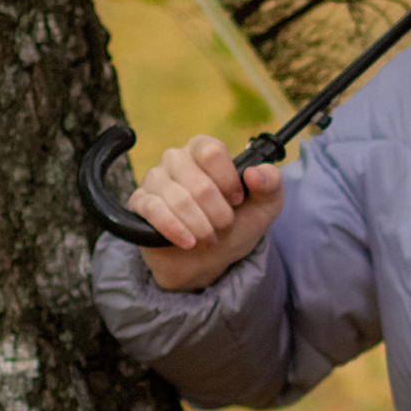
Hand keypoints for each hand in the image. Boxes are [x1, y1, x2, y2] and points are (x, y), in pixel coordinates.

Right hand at [130, 132, 284, 290]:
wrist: (208, 260)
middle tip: (224, 227)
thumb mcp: (264, 206)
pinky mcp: (140, 203)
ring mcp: (155, 180)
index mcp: (204, 150)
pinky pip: (153, 209)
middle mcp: (177, 159)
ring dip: (199, 225)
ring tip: (209, 238)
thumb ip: (270, 184)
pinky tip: (188, 242)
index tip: (237, 200)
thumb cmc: (234, 226)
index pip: (211, 151)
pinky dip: (174, 228)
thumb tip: (255, 173)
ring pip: (176, 197)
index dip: (228, 180)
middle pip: (197, 181)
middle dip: (217, 212)